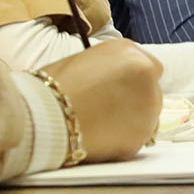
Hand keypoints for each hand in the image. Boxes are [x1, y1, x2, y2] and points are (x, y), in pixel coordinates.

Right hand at [41, 40, 163, 161]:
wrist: (43, 116)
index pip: (149, 67)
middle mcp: (147, 75)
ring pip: (147, 117)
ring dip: (130, 121)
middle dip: (133, 101)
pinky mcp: (142, 136)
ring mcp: (148, 107)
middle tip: (105, 110)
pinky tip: (99, 137)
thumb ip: (112, 68)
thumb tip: (119, 81)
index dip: (133, 81)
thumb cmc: (53, 87)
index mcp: (130, 52)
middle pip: (151, 92)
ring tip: (99, 124)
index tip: (119, 90)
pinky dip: (123, 141)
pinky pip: (136, 139)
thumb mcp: (86, 60)